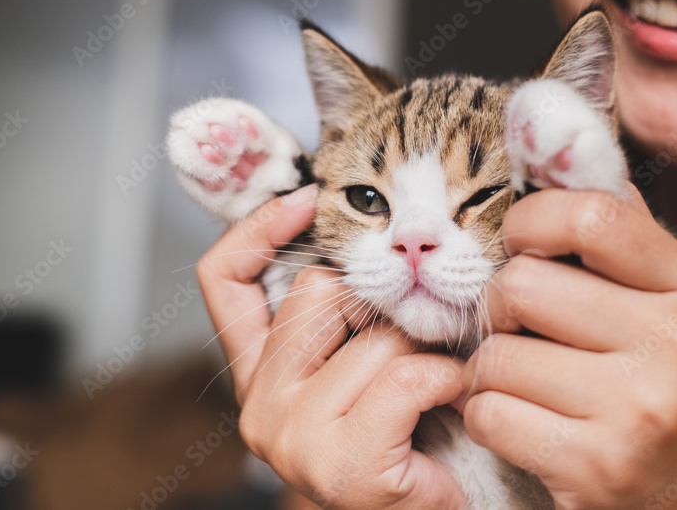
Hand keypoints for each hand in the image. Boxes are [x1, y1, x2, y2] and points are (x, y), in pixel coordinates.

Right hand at [197, 185, 467, 508]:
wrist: (438, 508)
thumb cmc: (411, 433)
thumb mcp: (365, 357)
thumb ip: (348, 310)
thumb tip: (369, 231)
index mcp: (258, 371)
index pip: (223, 281)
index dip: (257, 228)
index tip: (309, 198)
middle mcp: (259, 403)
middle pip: (317, 292)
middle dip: (382, 302)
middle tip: (419, 330)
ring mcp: (292, 436)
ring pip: (374, 337)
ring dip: (427, 348)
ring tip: (442, 379)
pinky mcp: (341, 464)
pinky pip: (408, 376)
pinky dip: (448, 378)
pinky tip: (453, 398)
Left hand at [461, 183, 676, 508]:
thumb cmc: (652, 391)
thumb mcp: (659, 308)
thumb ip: (617, 234)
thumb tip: (564, 141)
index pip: (592, 213)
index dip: (530, 219)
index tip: (520, 242)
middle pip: (524, 284)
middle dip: (499, 307)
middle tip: (519, 330)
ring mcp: (640, 409)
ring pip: (497, 353)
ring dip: (489, 370)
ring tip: (523, 384)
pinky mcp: (597, 466)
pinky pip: (490, 411)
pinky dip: (487, 417)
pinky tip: (522, 425)